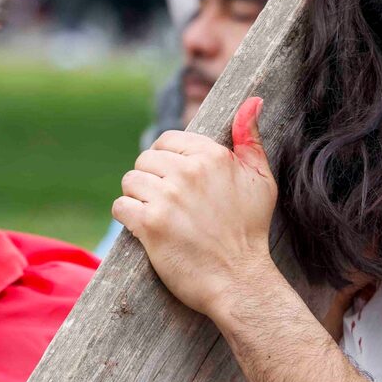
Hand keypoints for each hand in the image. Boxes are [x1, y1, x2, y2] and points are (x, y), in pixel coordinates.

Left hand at [112, 97, 279, 317]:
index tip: (176, 181)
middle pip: (145, 159)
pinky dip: (127, 217)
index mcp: (212, 155)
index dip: (167, 160)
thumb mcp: (260, 179)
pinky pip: (121, 207)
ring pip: (130, 181)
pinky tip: (144, 228)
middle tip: (167, 202)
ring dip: (137, 198)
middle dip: (151, 179)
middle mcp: (189, 172)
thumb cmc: (250, 230)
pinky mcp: (150, 225)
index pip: (167, 140)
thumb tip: (253, 100)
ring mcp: (168, 198)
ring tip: (156, 214)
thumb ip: (250, 137)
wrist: (240, 280)